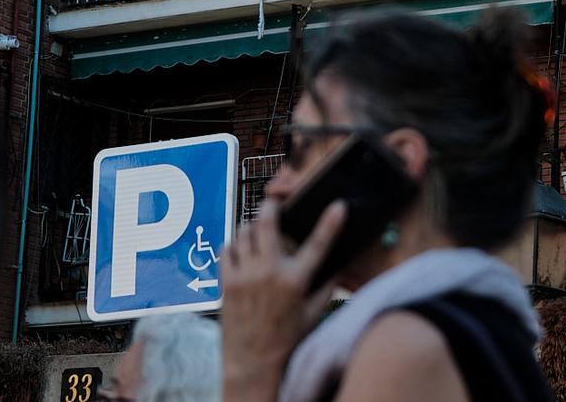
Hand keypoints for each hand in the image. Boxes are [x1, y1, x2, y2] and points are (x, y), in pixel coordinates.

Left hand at [219, 196, 346, 401]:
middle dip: (271, 206)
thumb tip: (337, 267)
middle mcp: (269, 273)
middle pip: (266, 223)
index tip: (338, 206)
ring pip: (243, 232)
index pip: (318, 244)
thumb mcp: (313, 314)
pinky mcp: (227, 283)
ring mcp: (245, 276)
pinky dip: (234, 244)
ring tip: (257, 232)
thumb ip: (326, 288)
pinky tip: (241, 250)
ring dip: (251, 227)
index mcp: (295, 281)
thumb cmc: (286, 340)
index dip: (330, 222)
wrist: (252, 363)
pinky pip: (226, 250)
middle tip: (274, 203)